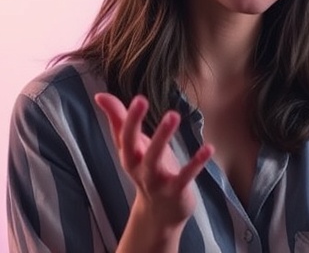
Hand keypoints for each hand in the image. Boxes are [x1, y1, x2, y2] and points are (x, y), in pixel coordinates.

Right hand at [94, 93, 213, 228]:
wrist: (160, 214)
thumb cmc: (147, 170)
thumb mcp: (133, 147)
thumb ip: (118, 119)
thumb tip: (100, 95)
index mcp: (128, 155)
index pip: (122, 134)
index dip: (127, 116)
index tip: (135, 97)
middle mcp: (138, 167)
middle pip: (130, 145)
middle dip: (133, 123)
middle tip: (140, 100)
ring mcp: (156, 181)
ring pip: (154, 159)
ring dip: (161, 137)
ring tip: (173, 114)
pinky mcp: (176, 191)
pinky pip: (185, 176)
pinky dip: (195, 162)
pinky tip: (208, 148)